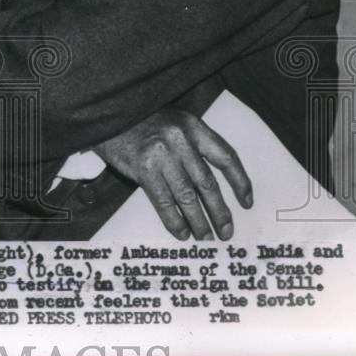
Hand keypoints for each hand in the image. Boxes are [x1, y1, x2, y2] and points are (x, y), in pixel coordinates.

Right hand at [93, 107, 252, 240]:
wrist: (109, 117)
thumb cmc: (142, 122)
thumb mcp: (174, 124)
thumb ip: (192, 147)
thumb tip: (211, 187)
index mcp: (193, 126)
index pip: (226, 157)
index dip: (239, 181)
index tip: (246, 202)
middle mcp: (180, 140)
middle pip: (207, 182)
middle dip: (220, 211)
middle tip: (226, 232)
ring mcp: (161, 154)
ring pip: (187, 196)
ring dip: (199, 221)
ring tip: (205, 238)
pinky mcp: (142, 168)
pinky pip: (163, 201)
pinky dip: (174, 221)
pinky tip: (181, 232)